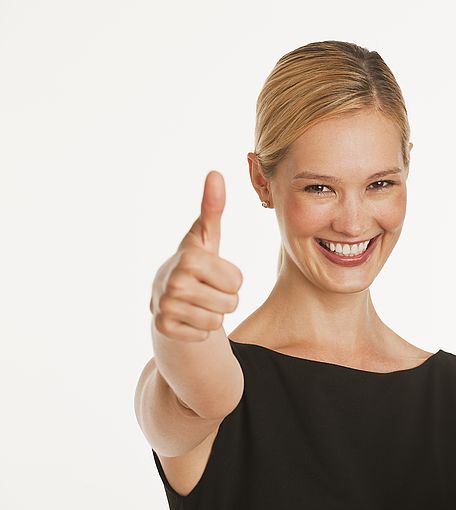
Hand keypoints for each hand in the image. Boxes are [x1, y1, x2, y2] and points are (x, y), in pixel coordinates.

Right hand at [150, 171, 243, 341]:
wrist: (165, 297)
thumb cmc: (194, 264)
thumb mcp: (205, 237)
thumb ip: (212, 208)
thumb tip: (215, 173)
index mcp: (190, 258)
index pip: (238, 281)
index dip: (232, 280)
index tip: (213, 273)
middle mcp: (174, 282)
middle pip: (231, 303)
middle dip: (224, 299)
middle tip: (206, 290)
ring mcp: (166, 306)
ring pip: (218, 321)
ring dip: (213, 315)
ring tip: (197, 303)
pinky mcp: (163, 328)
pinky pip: (203, 335)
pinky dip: (199, 330)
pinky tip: (187, 317)